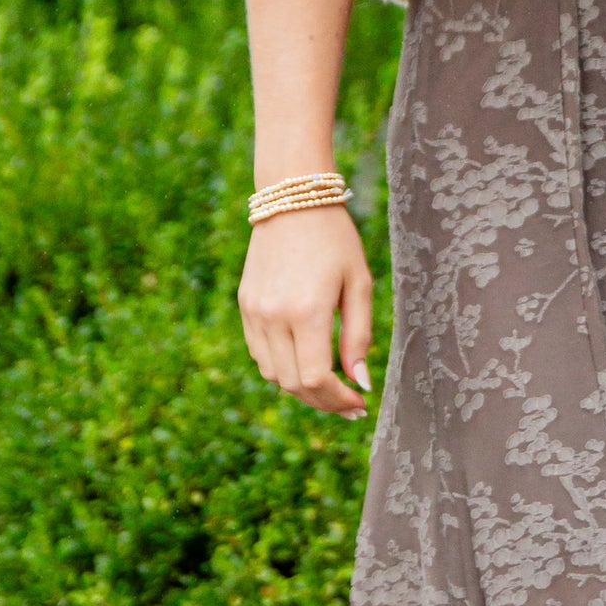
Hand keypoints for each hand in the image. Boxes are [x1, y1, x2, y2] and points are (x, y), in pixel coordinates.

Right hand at [237, 204, 373, 418]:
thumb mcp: (359, 285)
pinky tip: (305, 362)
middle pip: (294, 384)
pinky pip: (260, 354)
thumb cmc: (335, 240)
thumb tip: (360, 383)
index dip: (338, 400)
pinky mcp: (245, 306)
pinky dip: (282, 367)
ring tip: (330, 386)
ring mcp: (254, 312)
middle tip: (349, 405)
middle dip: (324, 401)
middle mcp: (274, 316)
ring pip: (274, 375)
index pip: (317, 379)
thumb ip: (359, 337)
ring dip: (302, 388)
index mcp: (306, 311)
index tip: (359, 402)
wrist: (291, 200)